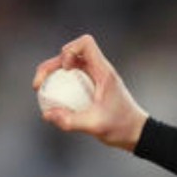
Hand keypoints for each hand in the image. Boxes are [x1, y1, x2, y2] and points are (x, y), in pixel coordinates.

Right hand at [32, 34, 148, 151]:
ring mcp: (95, 79)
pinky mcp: (92, 89)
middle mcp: (99, 71)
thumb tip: (47, 115)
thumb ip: (71, 121)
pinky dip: (59, 86)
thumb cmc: (122, 127)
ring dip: (52, 75)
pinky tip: (52, 103)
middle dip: (50, 65)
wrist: (137, 134)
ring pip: (68, 66)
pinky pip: (71, 80)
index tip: (66, 70)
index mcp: (104, 72)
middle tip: (39, 86)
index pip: (86, 43)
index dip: (69, 50)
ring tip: (41, 91)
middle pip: (69, 54)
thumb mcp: (96, 126)